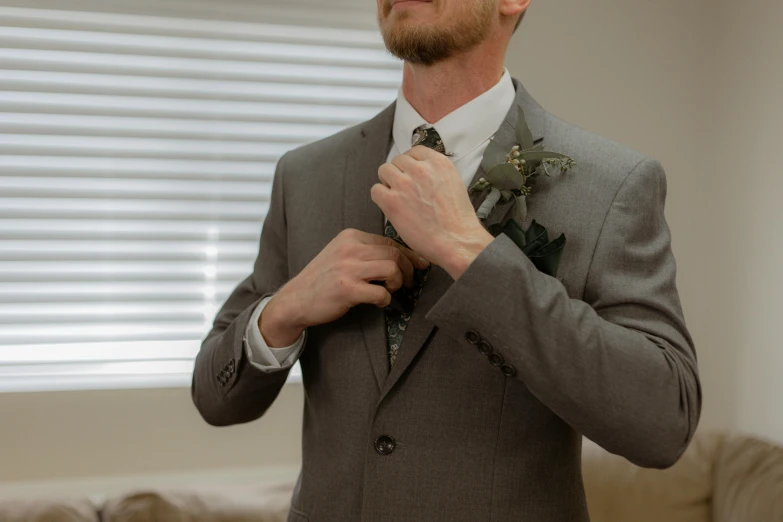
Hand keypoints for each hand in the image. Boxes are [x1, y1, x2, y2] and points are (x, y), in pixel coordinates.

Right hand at [259, 228, 430, 346]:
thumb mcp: (342, 255)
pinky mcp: (347, 289)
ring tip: (392, 290)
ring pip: (392, 268)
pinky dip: (385, 299)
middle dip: (408, 269)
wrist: (295, 299)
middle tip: (409, 282)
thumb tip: (404, 256)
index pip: (390, 240)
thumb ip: (366, 252)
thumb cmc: (323, 280)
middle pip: (394, 253)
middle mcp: (349, 248)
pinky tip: (378, 302)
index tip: (419, 265)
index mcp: (350, 236)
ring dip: (398, 282)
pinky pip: (381, 292)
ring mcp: (347, 268)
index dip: (409, 254)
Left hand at [371, 145, 493, 278]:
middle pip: (398, 160)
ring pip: (384, 170)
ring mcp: (404, 184)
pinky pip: (376, 190)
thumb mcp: (453, 184)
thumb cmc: (458, 219)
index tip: (411, 175)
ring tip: (396, 197)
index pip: (415, 151)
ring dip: (387, 182)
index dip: (410, 164)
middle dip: (399, 173)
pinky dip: (380, 197)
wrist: (456, 240)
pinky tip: (390, 206)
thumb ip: (435, 174)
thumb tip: (418, 174)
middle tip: (404, 190)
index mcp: (438, 162)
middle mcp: (420, 169)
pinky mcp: (392, 201)